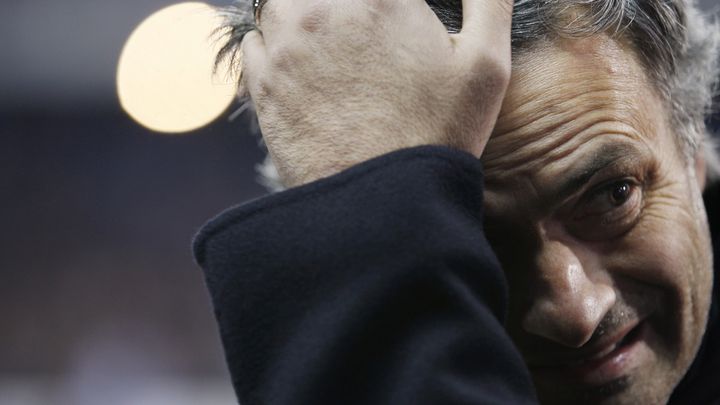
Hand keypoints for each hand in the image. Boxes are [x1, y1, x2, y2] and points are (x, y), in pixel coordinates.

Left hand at [242, 0, 512, 186]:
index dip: (383, 4)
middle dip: (344, 7)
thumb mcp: (488, 65)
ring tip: (329, 42)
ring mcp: (287, 45)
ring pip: (280, 2)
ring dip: (302, 11)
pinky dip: (273, 42)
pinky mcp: (263, 83)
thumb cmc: (437, 135)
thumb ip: (487, 2)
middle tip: (364, 36)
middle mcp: (324, 8)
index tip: (391, 19)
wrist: (379, 202)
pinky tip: (299, 65)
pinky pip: (254, 40)